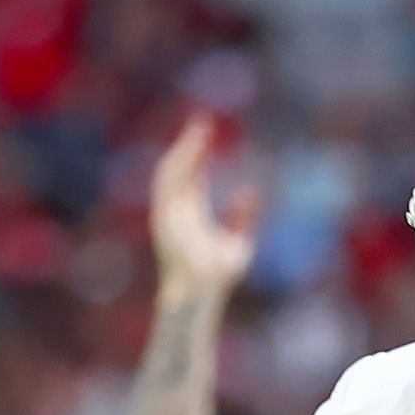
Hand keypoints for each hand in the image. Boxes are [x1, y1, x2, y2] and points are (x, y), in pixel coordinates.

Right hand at [146, 116, 258, 305]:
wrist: (202, 293)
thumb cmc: (218, 277)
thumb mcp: (238, 242)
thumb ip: (242, 217)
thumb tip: (251, 191)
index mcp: (190, 215)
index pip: (192, 177)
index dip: (198, 154)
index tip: (208, 134)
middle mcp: (176, 210)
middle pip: (180, 168)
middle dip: (189, 145)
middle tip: (203, 121)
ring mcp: (167, 212)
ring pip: (172, 170)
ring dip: (185, 148)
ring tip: (199, 127)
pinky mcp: (164, 215)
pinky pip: (170, 180)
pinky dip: (181, 161)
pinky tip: (193, 145)